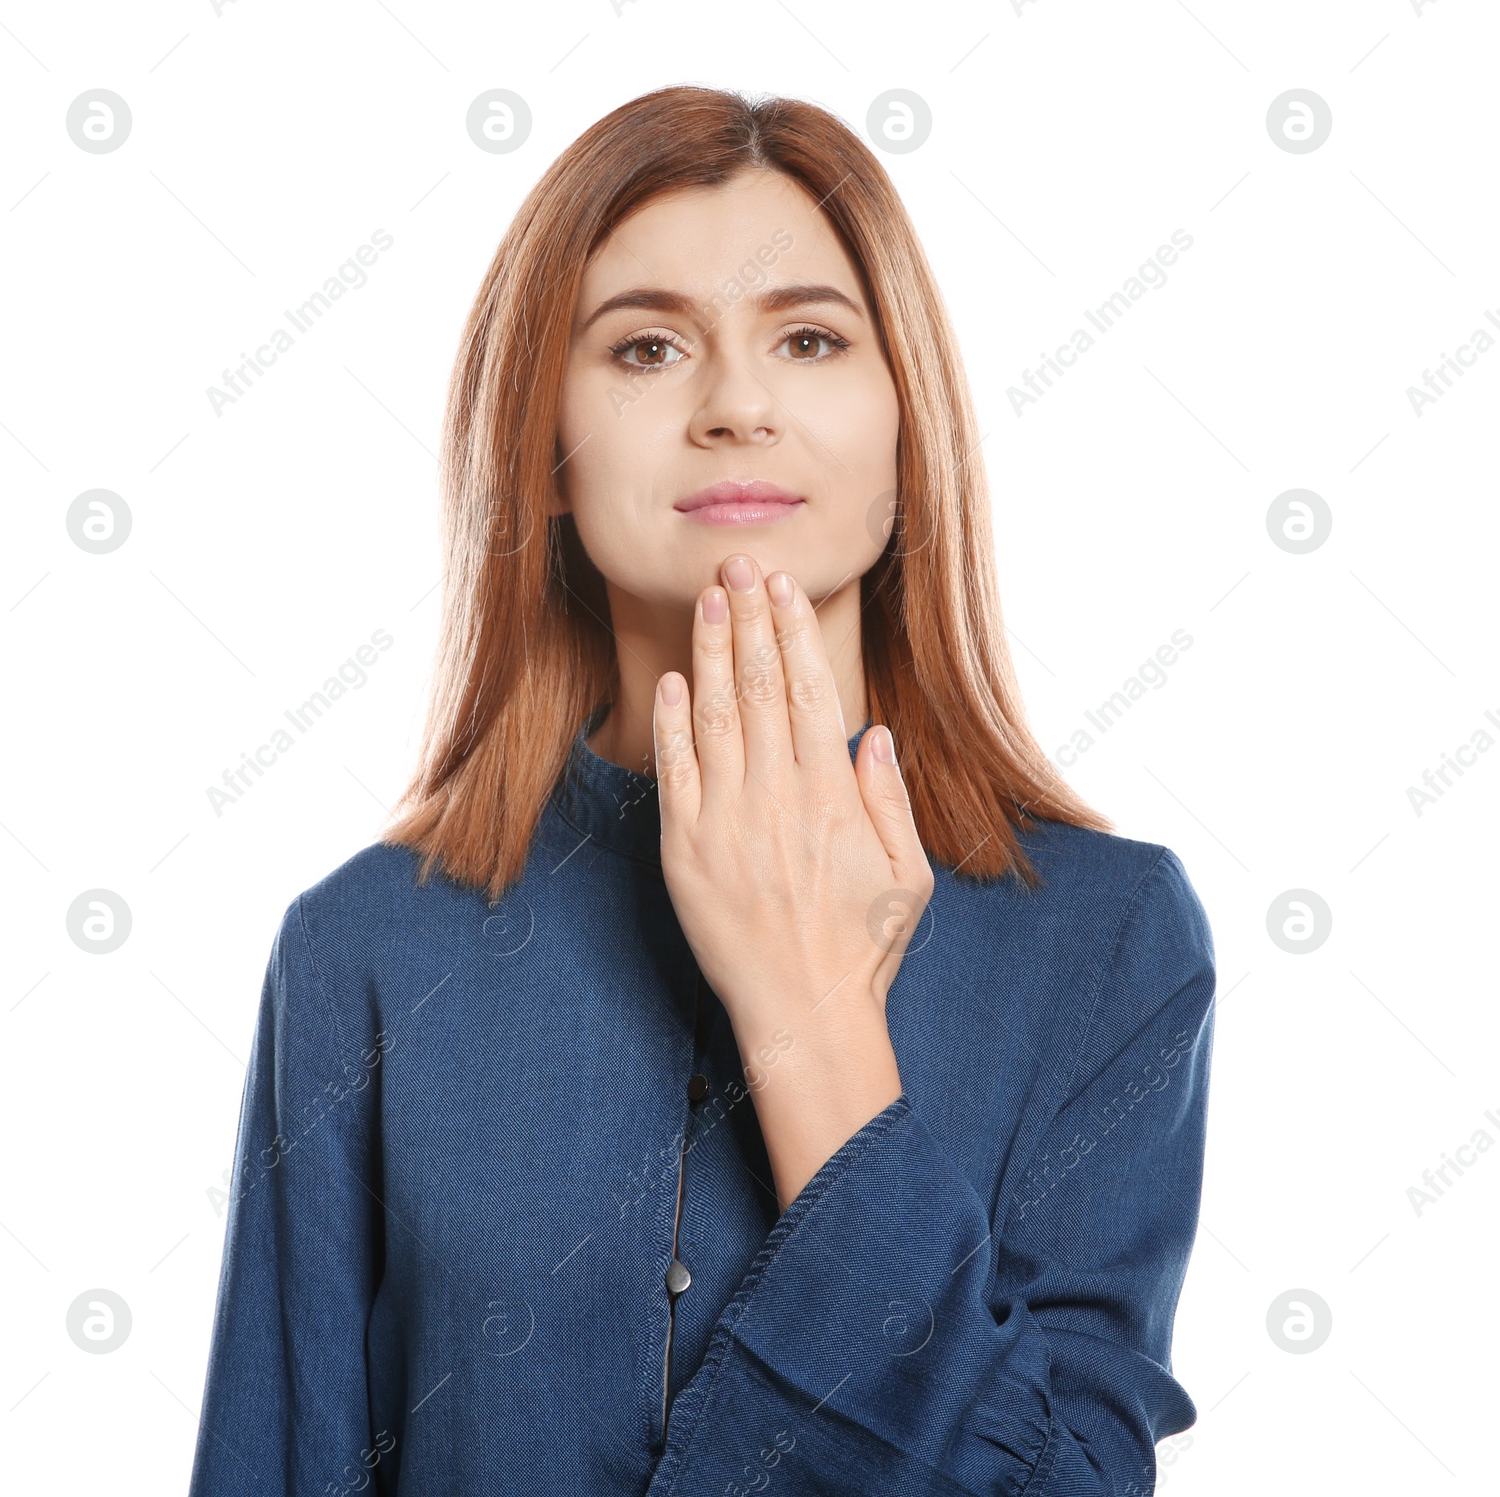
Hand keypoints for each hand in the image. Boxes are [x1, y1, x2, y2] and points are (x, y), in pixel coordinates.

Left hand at [652, 552, 935, 1203]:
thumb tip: (873, 734)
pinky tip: (673, 680)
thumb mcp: (907, 875)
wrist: (803, 1012)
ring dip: (712, 653)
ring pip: (714, 718)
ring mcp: (725, 822)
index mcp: (831, 797)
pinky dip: (671, 723)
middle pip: (759, 689)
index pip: (807, 693)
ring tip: (709, 600)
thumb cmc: (862, 946)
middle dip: (749, 621)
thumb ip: (889, 800)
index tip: (783, 589)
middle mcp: (776, 798)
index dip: (792, 635)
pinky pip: (675, 772)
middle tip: (739, 566)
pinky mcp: (686, 850)